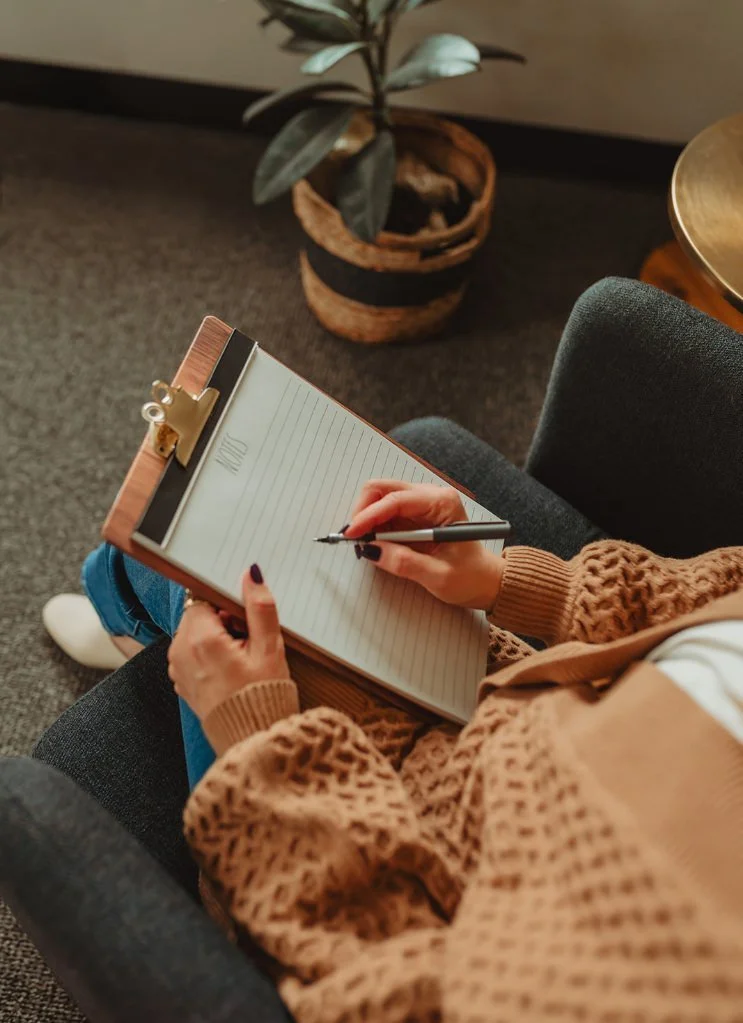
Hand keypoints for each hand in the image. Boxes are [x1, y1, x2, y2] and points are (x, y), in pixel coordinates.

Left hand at [168, 565, 289, 721]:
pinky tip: (228, 670)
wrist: (251, 737)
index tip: (241, 624)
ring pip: (193, 634)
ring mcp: (178, 668)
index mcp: (200, 639)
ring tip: (237, 659)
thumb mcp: (270, 647)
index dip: (225, 608)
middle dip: (219, 622)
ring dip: (213, 639)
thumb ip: (260, 606)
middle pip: (197, 616)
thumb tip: (251, 575)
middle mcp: (181, 652)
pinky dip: (207, 656)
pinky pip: (191, 654)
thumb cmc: (262, 695)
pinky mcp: (181, 680)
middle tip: (244, 643)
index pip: (203, 599)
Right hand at [345, 480, 503, 610]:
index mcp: (441, 503)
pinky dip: (374, 524)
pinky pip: (386, 512)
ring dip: (367, 518)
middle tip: (355, 538)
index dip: (369, 515)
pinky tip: (375, 543)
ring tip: (364, 543)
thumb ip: (405, 563)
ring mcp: (422, 504)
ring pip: (381, 498)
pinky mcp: (415, 515)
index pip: (395, 500)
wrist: (486, 582)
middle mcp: (431, 496)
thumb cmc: (469, 577)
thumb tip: (372, 550)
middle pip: (384, 489)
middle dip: (364, 511)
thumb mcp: (438, 576)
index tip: (351, 534)